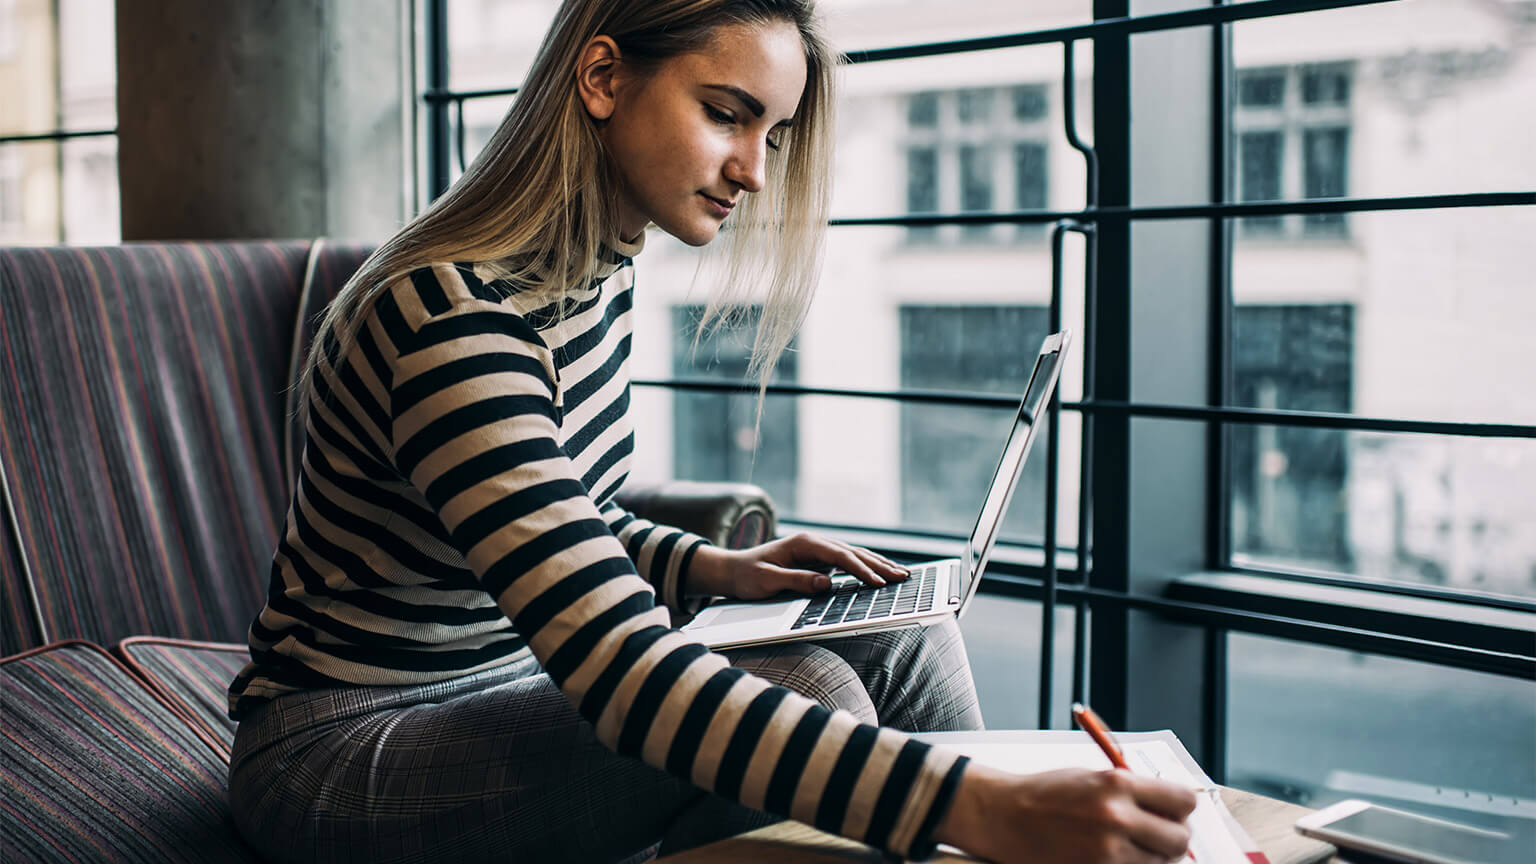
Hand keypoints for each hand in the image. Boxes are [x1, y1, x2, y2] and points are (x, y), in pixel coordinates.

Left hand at [688, 532, 910, 600]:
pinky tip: (881, 575)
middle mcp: (814, 543)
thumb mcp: (767, 581)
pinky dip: (867, 569)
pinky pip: (848, 564)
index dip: (861, 570)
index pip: (840, 556)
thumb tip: (826, 584)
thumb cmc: (748, 576)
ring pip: (854, 556)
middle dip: (880, 565)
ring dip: (878, 565)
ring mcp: (818, 551)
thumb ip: (796, 581)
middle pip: (853, 552)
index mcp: (804, 544)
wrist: (733, 569)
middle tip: (903, 578)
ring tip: (901, 576)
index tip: (878, 583)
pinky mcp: (819, 561)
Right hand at [935, 762, 1197, 863]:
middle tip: (1156, 834)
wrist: (1004, 817)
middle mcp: (1116, 818)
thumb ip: (1134, 791)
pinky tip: (1114, 856)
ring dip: (1152, 857)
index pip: (1183, 801)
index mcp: (1117, 785)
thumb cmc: (1047, 794)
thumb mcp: (1094, 777)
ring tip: (1127, 846)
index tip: (1173, 811)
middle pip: (1180, 840)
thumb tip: (1175, 809)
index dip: (1181, 808)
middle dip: (1172, 838)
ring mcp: (1106, 852)